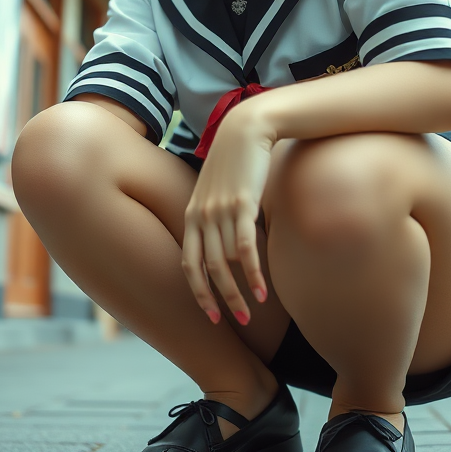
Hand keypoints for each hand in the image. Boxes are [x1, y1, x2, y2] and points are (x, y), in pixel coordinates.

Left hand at [182, 100, 275, 325]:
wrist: (246, 129)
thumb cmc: (235, 162)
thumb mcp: (216, 191)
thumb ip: (214, 216)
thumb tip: (223, 245)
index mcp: (192, 215)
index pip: (188, 264)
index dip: (197, 293)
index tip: (210, 317)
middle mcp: (201, 216)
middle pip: (206, 270)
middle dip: (219, 300)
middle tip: (234, 323)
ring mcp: (220, 211)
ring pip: (226, 264)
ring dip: (238, 292)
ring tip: (251, 312)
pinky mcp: (242, 205)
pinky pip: (245, 248)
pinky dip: (252, 273)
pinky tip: (262, 292)